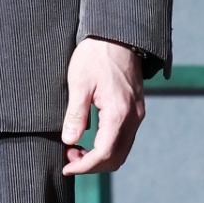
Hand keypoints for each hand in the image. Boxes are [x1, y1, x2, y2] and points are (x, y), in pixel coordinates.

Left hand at [61, 39, 144, 175]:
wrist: (118, 35)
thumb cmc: (96, 55)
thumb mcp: (79, 83)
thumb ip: (75, 114)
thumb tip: (69, 140)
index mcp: (119, 112)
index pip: (104, 153)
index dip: (84, 166)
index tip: (66, 168)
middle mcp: (133, 117)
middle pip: (116, 157)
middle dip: (92, 165)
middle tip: (68, 158)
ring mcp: (137, 114)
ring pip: (121, 150)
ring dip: (99, 156)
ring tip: (75, 149)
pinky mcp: (136, 109)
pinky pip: (124, 137)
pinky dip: (107, 146)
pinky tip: (89, 138)